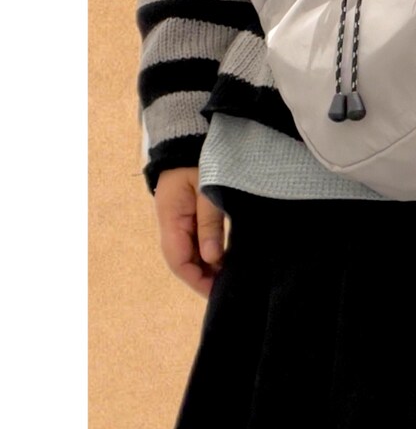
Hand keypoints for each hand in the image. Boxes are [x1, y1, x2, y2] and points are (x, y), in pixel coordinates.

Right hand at [152, 166, 227, 298]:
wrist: (189, 137)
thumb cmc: (199, 159)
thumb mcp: (207, 189)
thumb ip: (209, 222)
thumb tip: (212, 258)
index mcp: (170, 218)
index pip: (178, 260)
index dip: (196, 278)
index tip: (217, 291)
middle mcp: (171, 224)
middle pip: (184, 261)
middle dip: (204, 277)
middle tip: (230, 288)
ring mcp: (179, 221)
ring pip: (191, 253)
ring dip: (208, 267)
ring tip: (231, 278)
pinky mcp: (190, 216)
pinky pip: (197, 242)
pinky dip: (211, 254)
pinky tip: (227, 260)